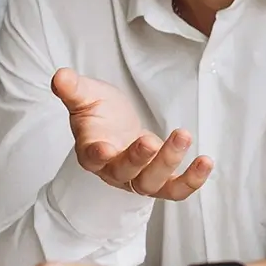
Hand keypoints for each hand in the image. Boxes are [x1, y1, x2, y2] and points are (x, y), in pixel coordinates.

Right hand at [52, 69, 213, 199]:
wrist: (114, 126)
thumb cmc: (98, 112)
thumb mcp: (86, 95)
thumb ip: (73, 89)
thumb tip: (60, 76)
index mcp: (91, 152)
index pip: (92, 158)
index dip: (97, 156)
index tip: (103, 149)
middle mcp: (113, 171)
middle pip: (126, 173)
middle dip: (140, 159)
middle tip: (152, 140)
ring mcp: (137, 178)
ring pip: (151, 183)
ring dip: (169, 164)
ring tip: (183, 136)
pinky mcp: (159, 180)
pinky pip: (175, 189)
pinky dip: (192, 180)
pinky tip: (206, 162)